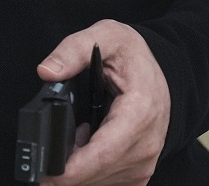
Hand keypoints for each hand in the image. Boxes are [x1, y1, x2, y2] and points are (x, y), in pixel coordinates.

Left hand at [39, 20, 168, 185]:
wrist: (162, 73)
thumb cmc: (134, 58)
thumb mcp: (107, 36)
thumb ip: (74, 50)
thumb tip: (47, 72)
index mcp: (139, 111)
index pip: (104, 152)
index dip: (73, 169)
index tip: (47, 175)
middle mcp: (146, 143)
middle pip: (98, 173)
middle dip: (67, 171)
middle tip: (46, 156)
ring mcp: (145, 162)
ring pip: (101, 182)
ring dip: (79, 170)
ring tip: (74, 141)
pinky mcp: (140, 173)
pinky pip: (109, 184)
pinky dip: (90, 174)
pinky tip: (86, 154)